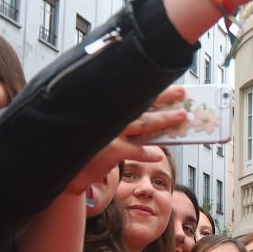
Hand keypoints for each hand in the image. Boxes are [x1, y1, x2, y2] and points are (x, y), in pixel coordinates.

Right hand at [67, 87, 187, 192]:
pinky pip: (136, 150)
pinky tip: (159, 154)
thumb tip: (152, 116)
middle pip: (141, 104)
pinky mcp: (112, 150)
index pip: (132, 93)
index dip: (152, 88)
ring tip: (181, 117)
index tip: (168, 82)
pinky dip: (148, 153)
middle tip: (182, 93)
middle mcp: (109, 116)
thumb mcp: (101, 127)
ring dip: (164, 120)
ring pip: (143, 124)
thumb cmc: (88, 146)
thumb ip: (119, 119)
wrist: (69, 169)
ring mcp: (110, 132)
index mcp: (106, 106)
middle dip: (164, 98)